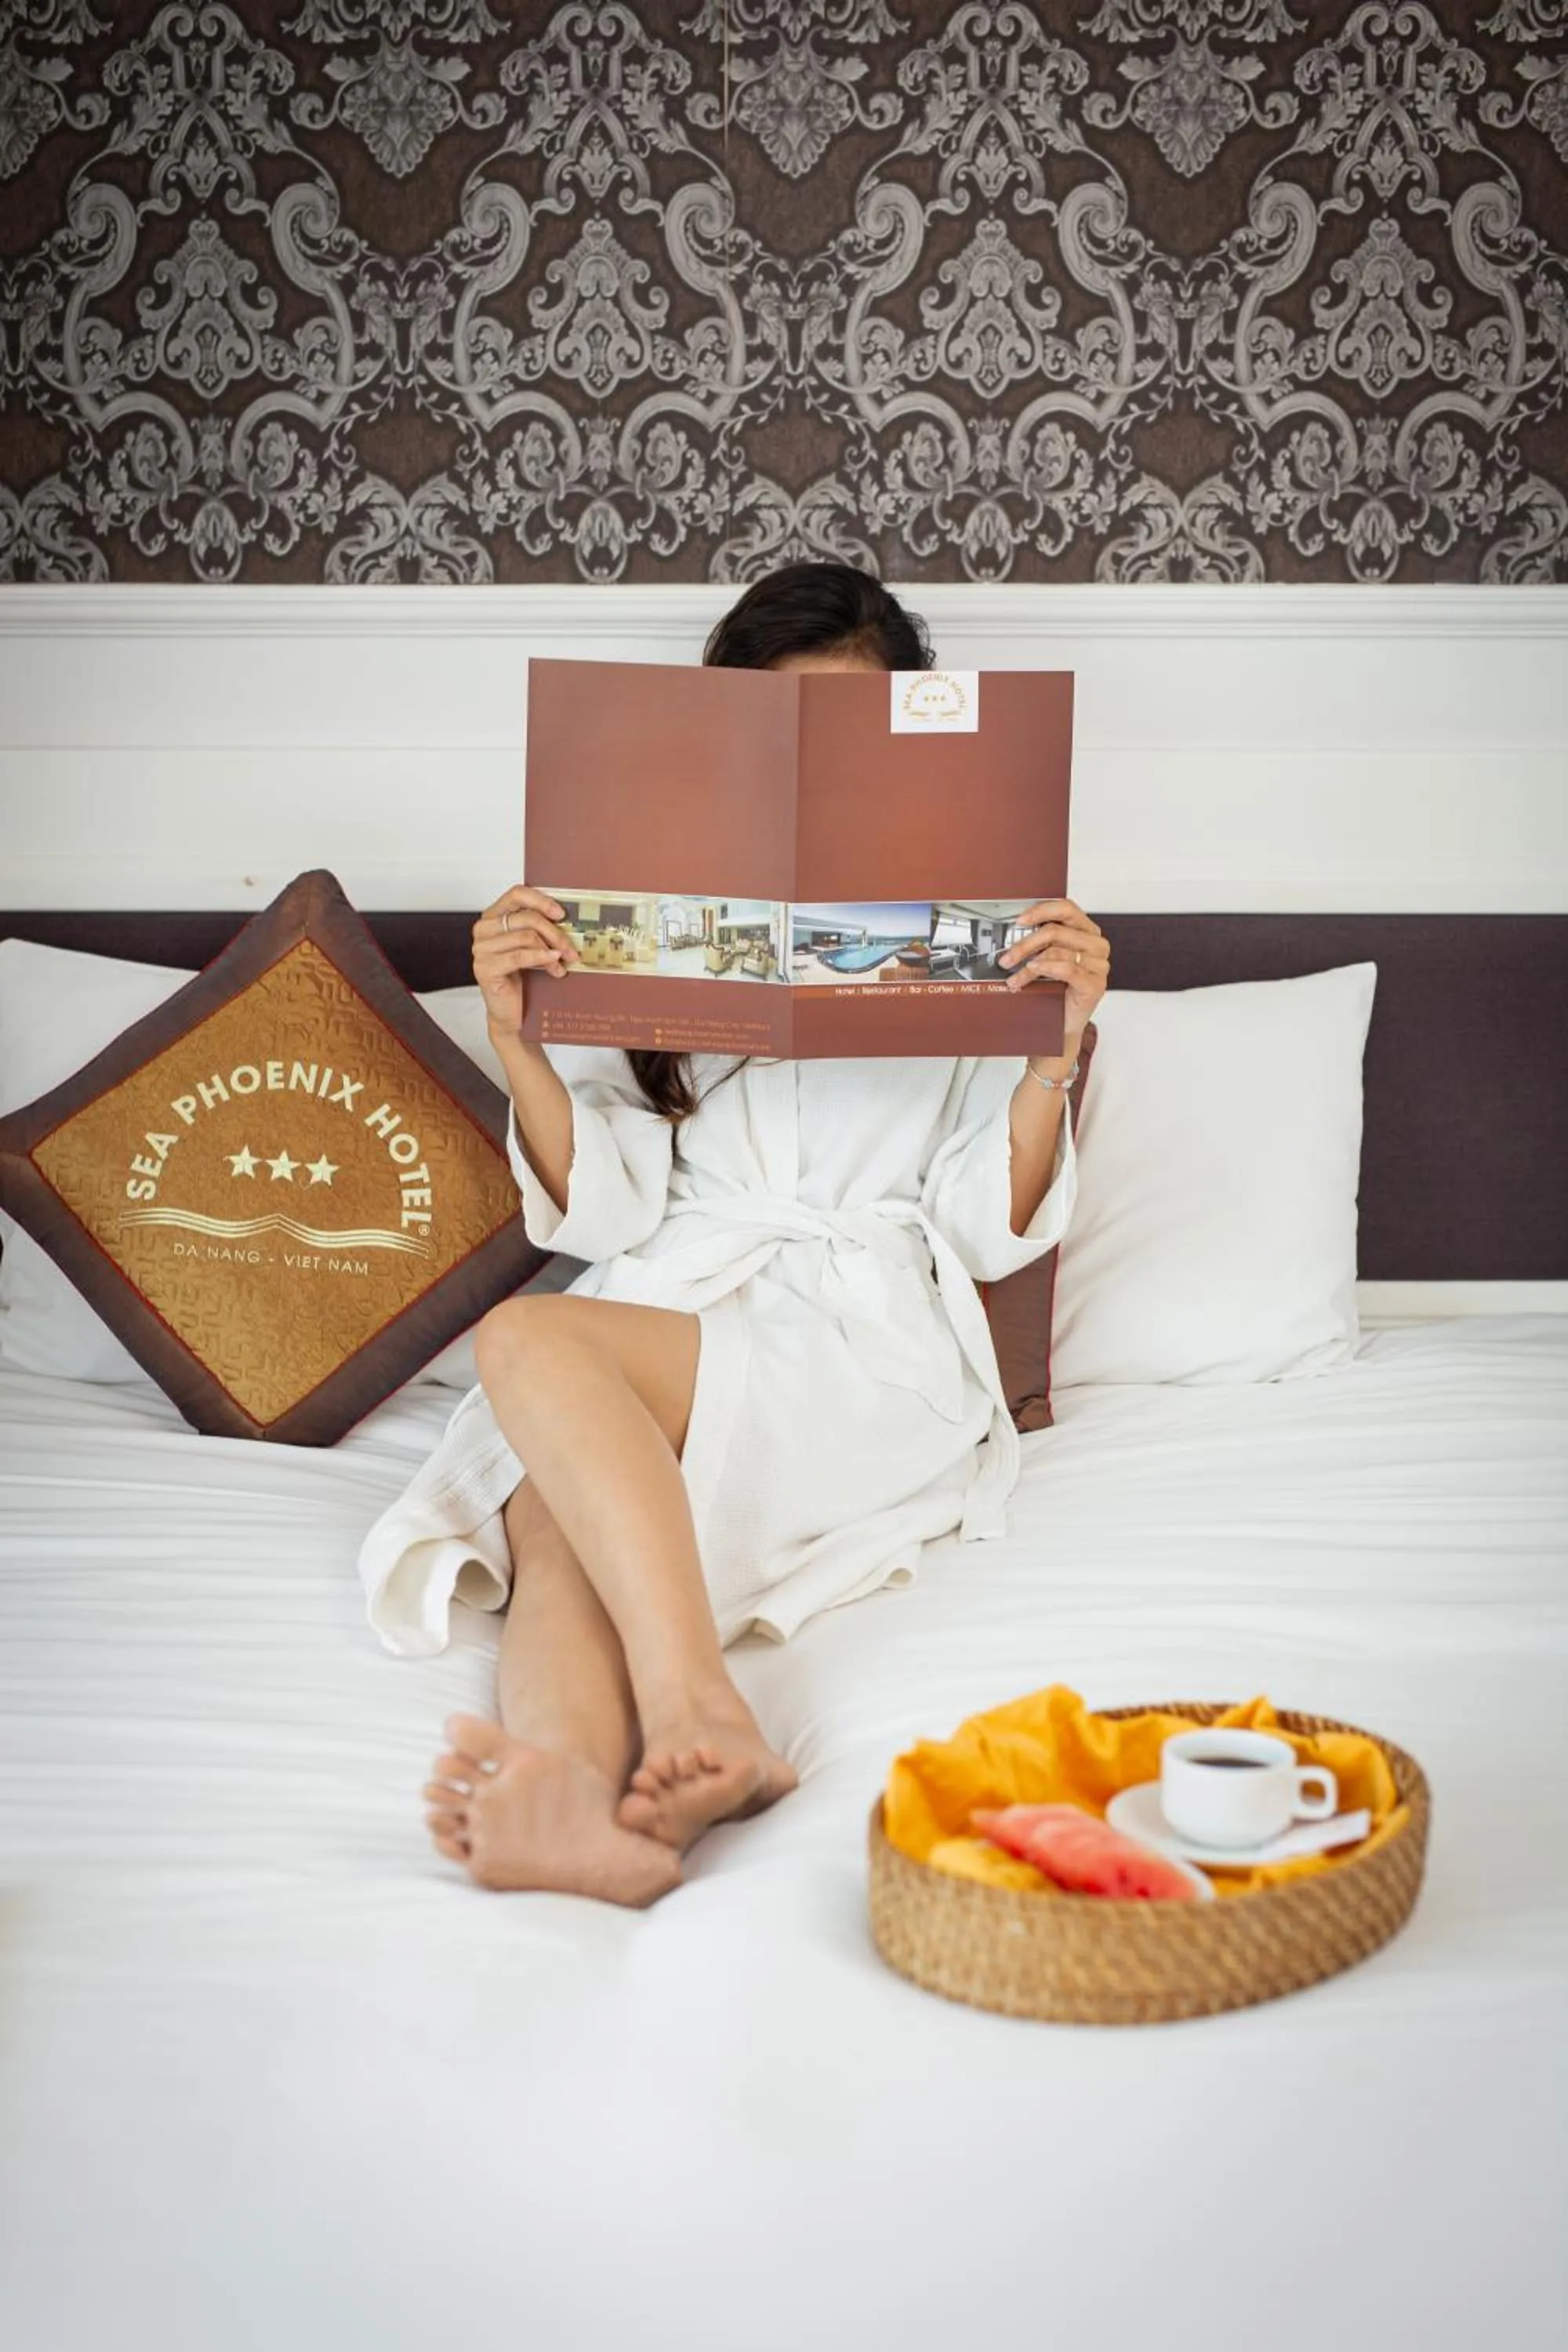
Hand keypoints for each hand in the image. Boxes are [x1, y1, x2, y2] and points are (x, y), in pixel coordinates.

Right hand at [472, 885, 578, 1037]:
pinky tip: (555, 966)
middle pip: (526, 917)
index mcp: (493, 917)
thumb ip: (539, 928)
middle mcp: (484, 929)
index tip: (561, 913)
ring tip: (563, 963)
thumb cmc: (521, 977)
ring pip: (526, 936)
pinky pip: (519, 956)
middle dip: (555, 932)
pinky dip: (541, 959)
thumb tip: (566, 916)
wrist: (510, 1012)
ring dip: (551, 950)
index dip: (541, 901)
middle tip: (571, 947)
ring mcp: (481, 949)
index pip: (516, 894)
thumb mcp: (531, 947)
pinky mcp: (485, 968)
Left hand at [999, 897, 1110, 1053]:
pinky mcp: (1095, 984)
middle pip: (1057, 931)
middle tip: (1006, 957)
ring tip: (1013, 976)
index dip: (1041, 910)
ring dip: (1028, 964)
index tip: (1019, 921)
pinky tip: (1032, 971)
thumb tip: (1013, 931)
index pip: (1066, 908)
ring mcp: (1099, 964)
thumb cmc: (1056, 988)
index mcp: (1087, 931)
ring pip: (1057, 952)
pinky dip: (1046, 968)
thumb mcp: (1047, 958)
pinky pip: (1068, 969)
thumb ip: (1040, 941)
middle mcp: (1096, 944)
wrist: (1063, 1022)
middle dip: (1025, 944)